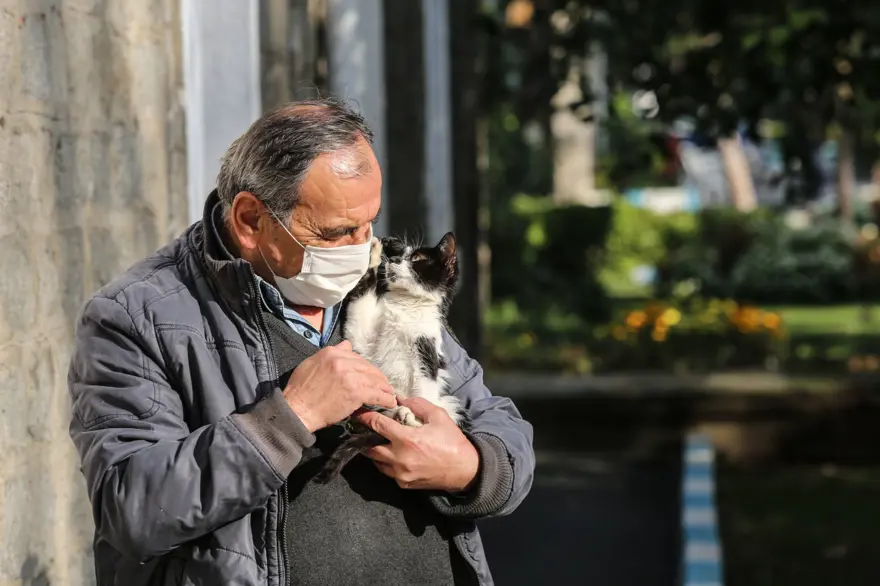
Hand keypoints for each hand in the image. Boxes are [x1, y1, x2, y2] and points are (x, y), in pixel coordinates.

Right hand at [284, 340, 396, 431]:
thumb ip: (331, 353)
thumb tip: (347, 345)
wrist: (298, 409)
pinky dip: (385, 398)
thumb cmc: (300, 390)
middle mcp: (342, 361)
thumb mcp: (311, 363)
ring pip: (374, 379)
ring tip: (389, 393)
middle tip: (384, 384)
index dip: (364, 367)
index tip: (369, 374)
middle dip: (377, 377)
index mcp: (331, 352)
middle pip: (367, 367)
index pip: (356, 356)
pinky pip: (376, 394)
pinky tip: (390, 402)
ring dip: (384, 387)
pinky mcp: (356, 392)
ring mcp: (350, 376)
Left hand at [355, 397, 479, 491]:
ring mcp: (400, 474)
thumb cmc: (452, 441)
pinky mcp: (404, 483)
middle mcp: (400, 458)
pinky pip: (387, 472)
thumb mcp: (438, 416)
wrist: (465, 470)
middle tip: (365, 428)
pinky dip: (386, 462)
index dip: (366, 417)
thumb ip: (417, 405)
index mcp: (407, 439)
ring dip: (374, 451)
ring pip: (376, 462)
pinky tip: (392, 454)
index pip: (378, 425)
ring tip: (377, 441)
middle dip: (366, 437)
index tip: (359, 412)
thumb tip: (400, 399)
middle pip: (370, 447)